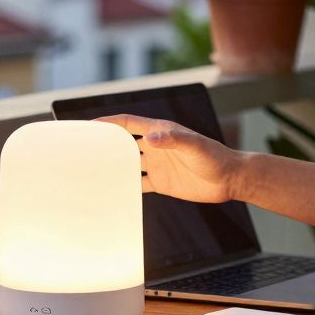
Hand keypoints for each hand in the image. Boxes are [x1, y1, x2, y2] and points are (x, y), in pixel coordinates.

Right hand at [94, 114, 238, 202]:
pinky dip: (126, 186)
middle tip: (85, 148)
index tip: (91, 126)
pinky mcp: (162, 181)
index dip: (110, 123)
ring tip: (93, 171)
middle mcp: (156, 146)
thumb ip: (173, 140)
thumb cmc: (214, 156)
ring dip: (114, 166)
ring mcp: (157, 164)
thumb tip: (149, 138)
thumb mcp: (194, 145)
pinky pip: (138, 183)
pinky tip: (113, 191)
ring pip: (129, 163)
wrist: (229, 179)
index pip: (129, 123)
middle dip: (107, 143)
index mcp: (160, 131)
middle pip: (124, 142)